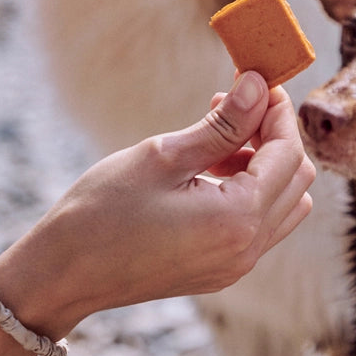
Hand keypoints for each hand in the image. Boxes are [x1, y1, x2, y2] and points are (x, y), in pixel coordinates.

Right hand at [0, 72, 314, 337]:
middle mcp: (247, 250)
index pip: (287, 154)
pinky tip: (207, 172)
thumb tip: (259, 86)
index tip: (256, 80)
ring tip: (216, 140)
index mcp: (238, 220)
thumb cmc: (102, 210)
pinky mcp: (220, 272)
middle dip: (273, 135)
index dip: (277, 112)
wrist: (60, 274)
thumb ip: (223, 124)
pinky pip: (258, 225)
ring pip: (283, 204)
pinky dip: (249, 192)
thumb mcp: (164, 155)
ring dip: (264, 165)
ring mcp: (235, 266)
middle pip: (295, 180)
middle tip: (233, 104)